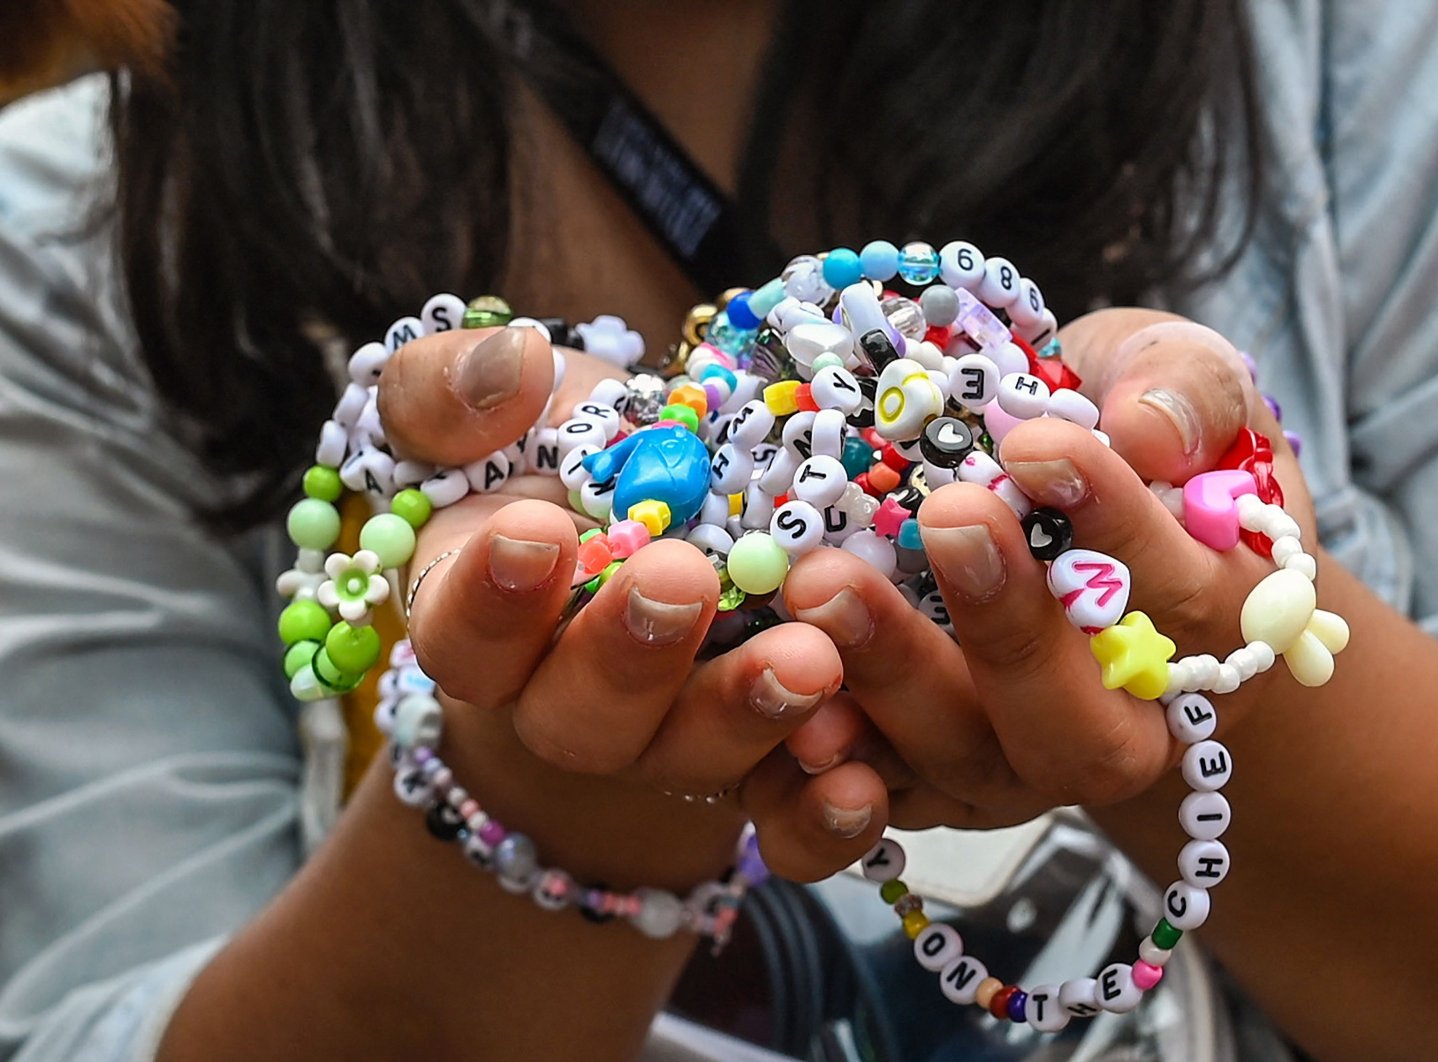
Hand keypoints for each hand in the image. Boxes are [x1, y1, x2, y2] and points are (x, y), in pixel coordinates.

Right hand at [374, 326, 889, 883]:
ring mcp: (672, 738)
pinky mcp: (763, 755)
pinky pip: (786, 808)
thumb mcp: (506, 401)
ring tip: (807, 659)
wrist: (680, 490)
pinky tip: (865, 774)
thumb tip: (510, 368)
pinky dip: (823, 808)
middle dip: (629, 655)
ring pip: (692, 757)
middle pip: (581, 720)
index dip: (490, 597)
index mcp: (486, 626)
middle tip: (683, 580)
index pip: (462, 636)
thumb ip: (456, 388)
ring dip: (746, 715)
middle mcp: (571, 703)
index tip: (536, 529)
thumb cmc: (570, 443)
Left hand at [779, 310, 1316, 828]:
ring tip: (821, 586)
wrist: (1058, 527)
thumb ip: (1186, 387)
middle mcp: (1115, 727)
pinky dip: (814, 771)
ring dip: (889, 685)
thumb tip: (1145, 429)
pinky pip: (869, 802)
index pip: (1178, 594)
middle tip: (944, 517)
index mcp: (1206, 629)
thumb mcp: (1178, 378)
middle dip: (1007, 629)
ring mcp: (1012, 768)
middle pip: (1072, 729)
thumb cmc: (1125, 441)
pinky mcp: (919, 783)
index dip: (1115, 524)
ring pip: (959, 766)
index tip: (1039, 444)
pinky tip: (768, 692)